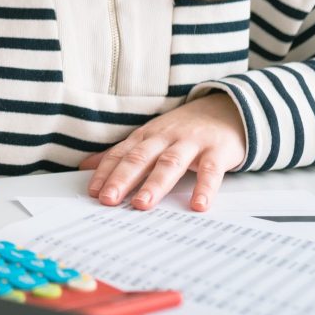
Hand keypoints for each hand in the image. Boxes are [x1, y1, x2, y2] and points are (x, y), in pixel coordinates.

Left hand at [79, 93, 246, 211]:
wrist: (228, 109)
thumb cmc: (183, 130)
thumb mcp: (150, 137)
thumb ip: (122, 154)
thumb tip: (87, 167)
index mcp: (147, 136)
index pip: (121, 154)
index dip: (105, 171)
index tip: (92, 191)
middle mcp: (166, 137)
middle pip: (140, 158)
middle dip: (122, 179)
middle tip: (108, 199)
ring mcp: (192, 143)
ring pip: (170, 163)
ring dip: (155, 184)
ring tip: (142, 204)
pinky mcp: (217, 151)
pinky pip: (211, 171)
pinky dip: (204, 188)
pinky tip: (198, 205)